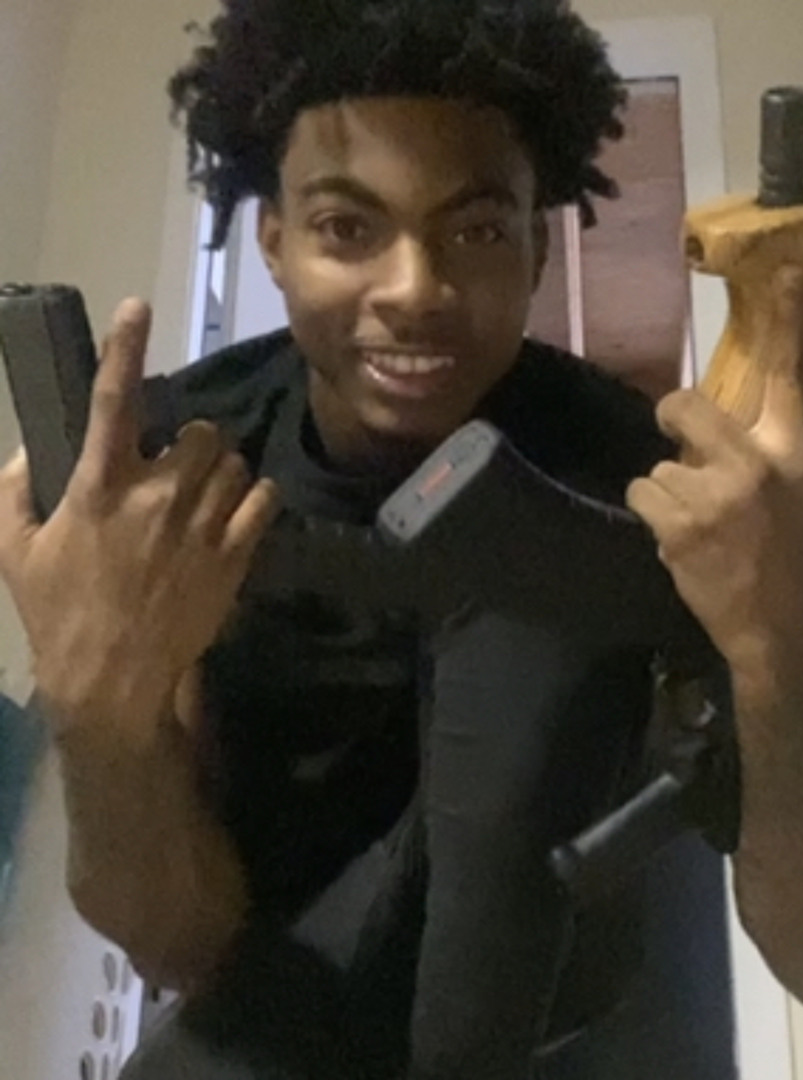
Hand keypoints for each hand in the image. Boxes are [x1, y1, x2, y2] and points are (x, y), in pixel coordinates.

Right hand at [0, 299, 278, 735]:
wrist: (114, 678)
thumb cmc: (60, 613)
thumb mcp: (15, 553)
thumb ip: (11, 494)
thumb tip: (25, 452)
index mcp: (99, 486)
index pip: (113, 402)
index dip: (125, 349)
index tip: (137, 307)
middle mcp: (156, 495)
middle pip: (200, 431)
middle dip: (192, 441)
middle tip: (178, 465)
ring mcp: (201, 525)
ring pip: (234, 462)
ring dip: (221, 470)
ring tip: (204, 495)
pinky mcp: (234, 555)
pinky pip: (262, 499)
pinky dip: (254, 497)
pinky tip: (236, 511)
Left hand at [627, 267, 802, 686]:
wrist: (782, 632)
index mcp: (794, 453)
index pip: (789, 375)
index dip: (785, 319)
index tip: (780, 271)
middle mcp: (749, 464)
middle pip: (683, 406)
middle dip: (675, 419)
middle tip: (686, 442)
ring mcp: (706, 496)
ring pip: (657, 465)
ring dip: (670, 488)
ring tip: (697, 520)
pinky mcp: (674, 527)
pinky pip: (644, 496)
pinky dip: (657, 515)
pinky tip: (682, 539)